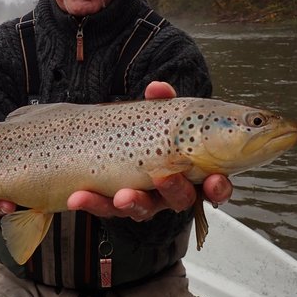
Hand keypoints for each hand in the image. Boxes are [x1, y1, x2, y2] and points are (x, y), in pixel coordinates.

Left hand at [67, 81, 233, 220]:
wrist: (116, 142)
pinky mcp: (117, 205)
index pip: (213, 187)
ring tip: (121, 196)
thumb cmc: (154, 130)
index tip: (215, 181)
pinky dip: (93, 201)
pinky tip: (78, 196)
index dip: (218, 188)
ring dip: (132, 202)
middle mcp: (172, 192)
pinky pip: (106, 207)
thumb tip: (157, 88)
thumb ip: (161, 103)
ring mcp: (145, 200)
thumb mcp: (160, 116)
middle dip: (173, 190)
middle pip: (179, 199)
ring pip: (142, 208)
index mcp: (193, 173)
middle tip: (163, 177)